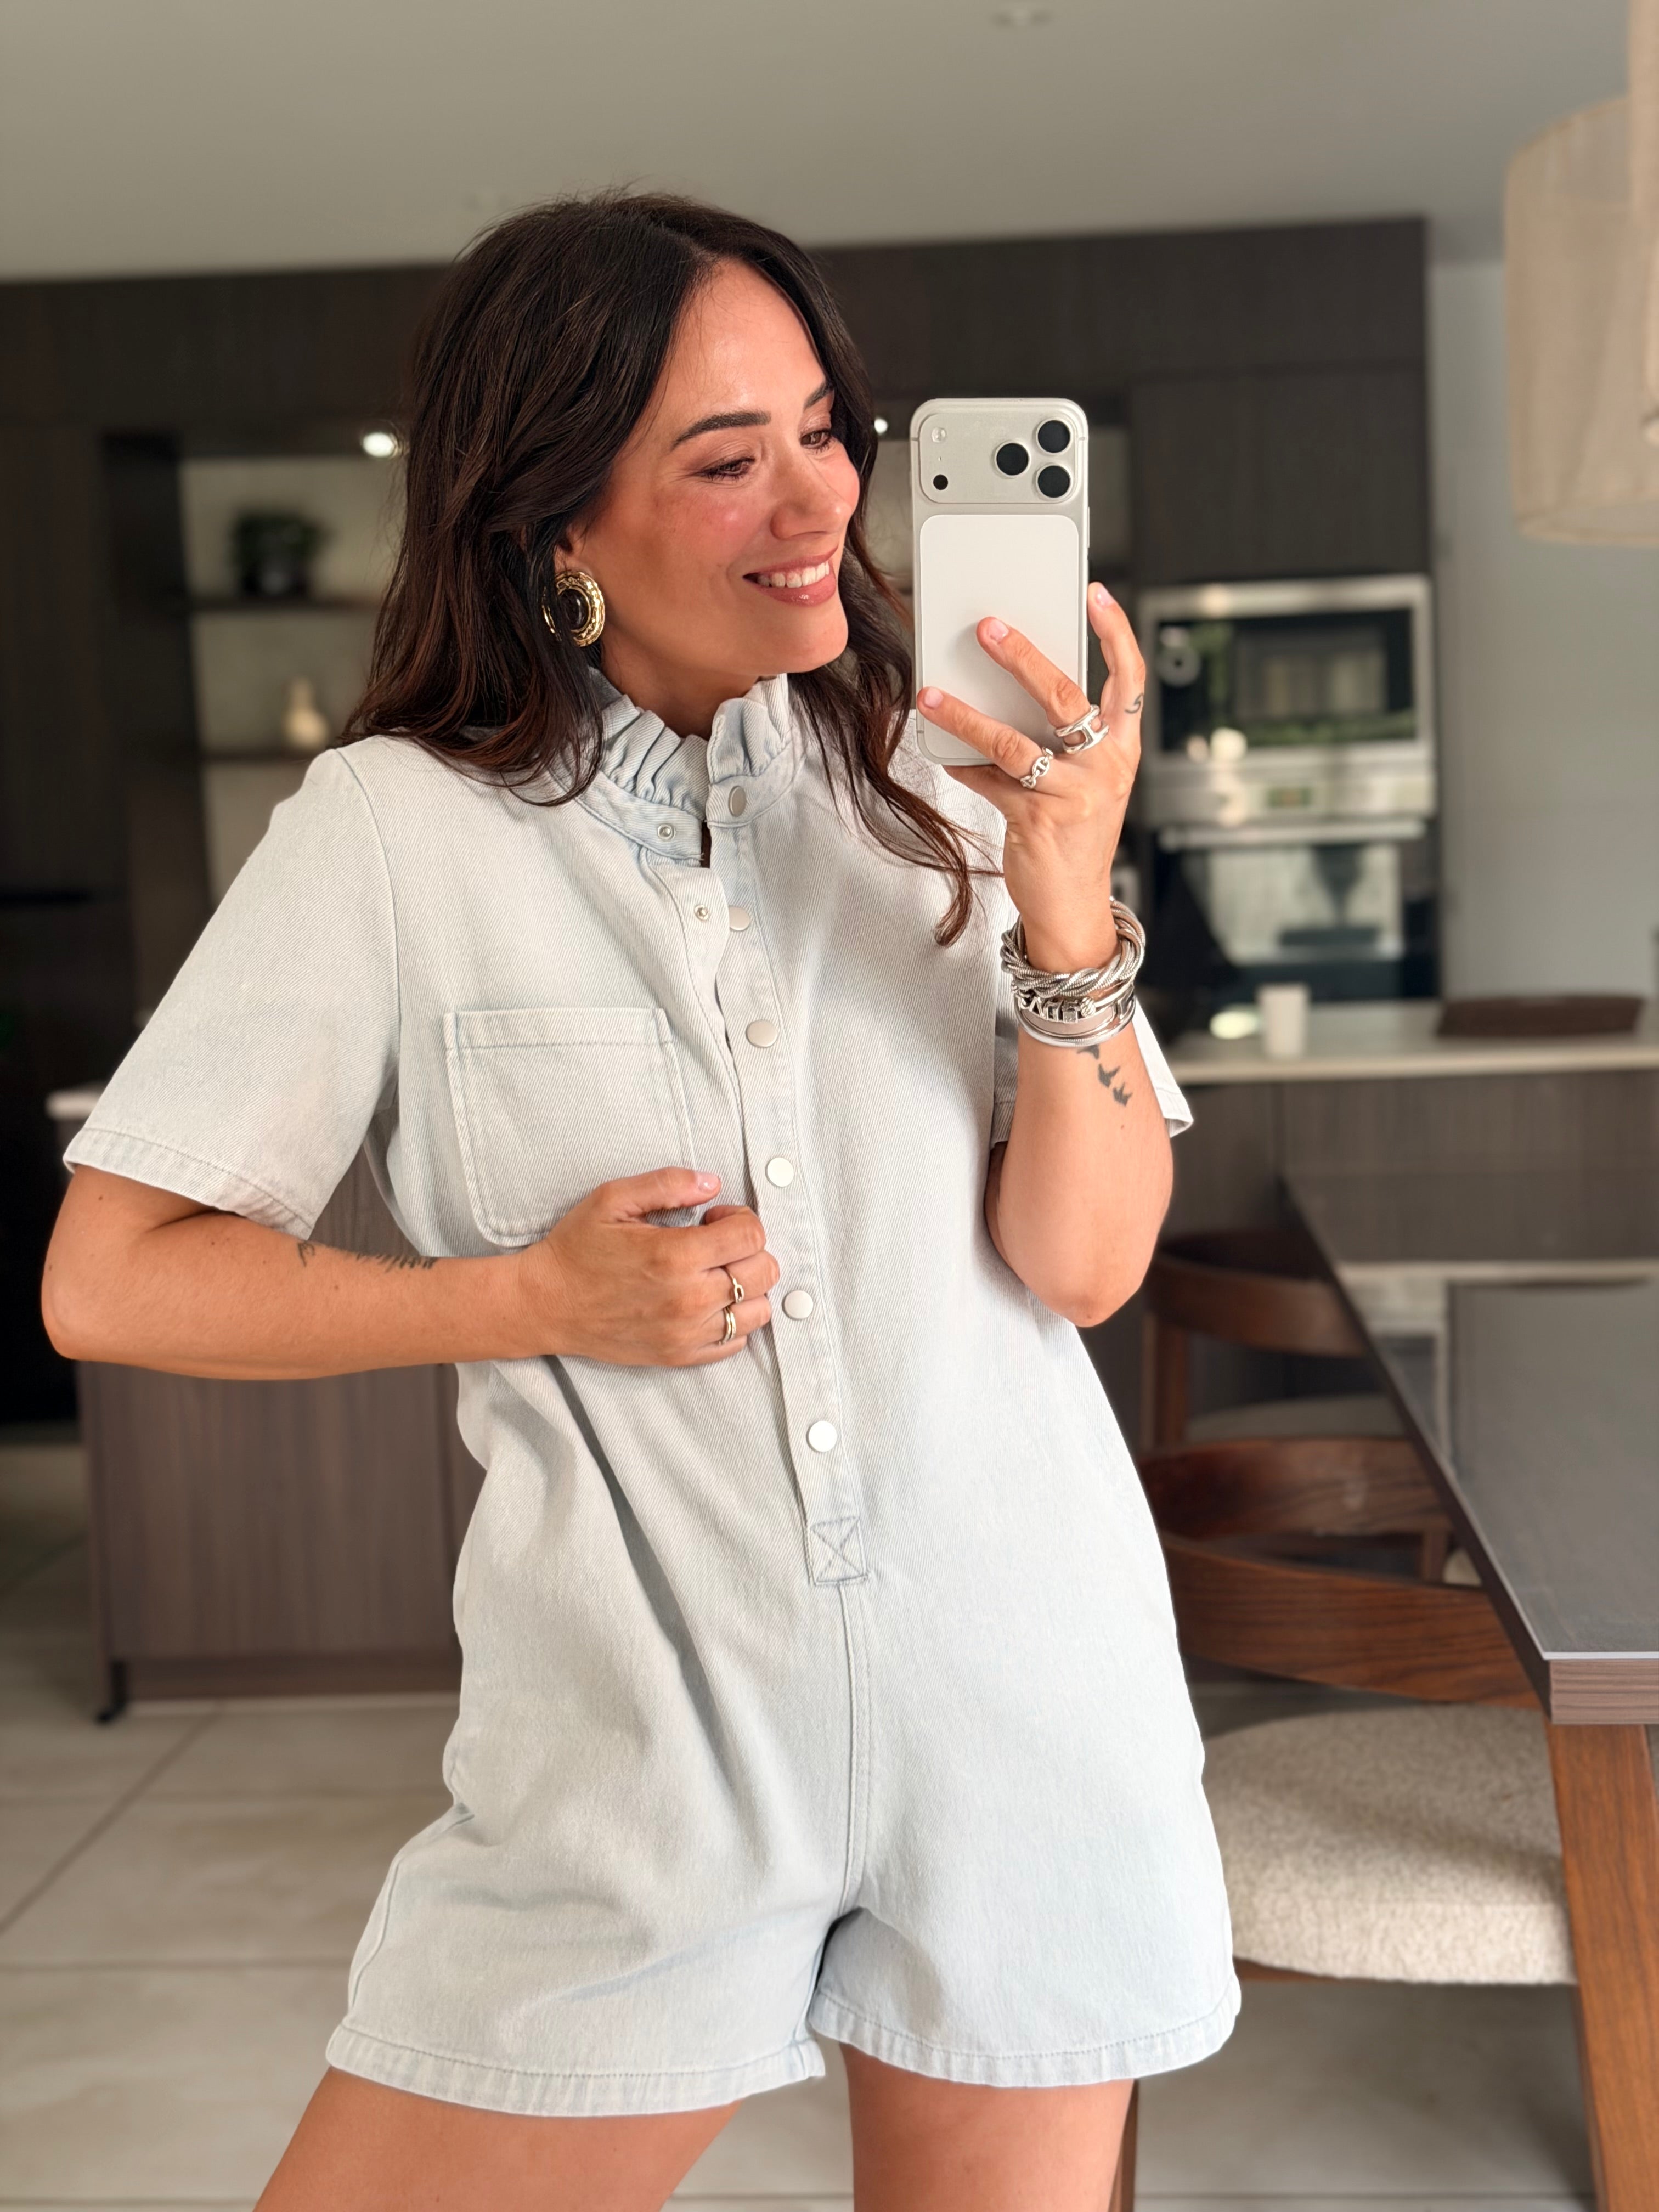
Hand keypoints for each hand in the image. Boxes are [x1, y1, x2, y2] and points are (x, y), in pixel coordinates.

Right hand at [513, 1170, 777, 1366]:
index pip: (751, 1235)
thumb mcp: (613, 1199)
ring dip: (748, 1287)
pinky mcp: (681, 1356)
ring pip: (758, 1311)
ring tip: (717, 1274)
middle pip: (764, 1272)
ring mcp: (687, 1333)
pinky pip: (737, 1342)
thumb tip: (712, 1183)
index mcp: (675, 1256)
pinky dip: (735, 1320)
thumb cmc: (578, 1248)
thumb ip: (667, 1184)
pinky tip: (710, 1302)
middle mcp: (689, 1299)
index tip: (713, 1219)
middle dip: (749, 1249)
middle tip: (717, 1244)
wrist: (547, 1304)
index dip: (740, 1218)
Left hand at [917, 582, 1144, 970]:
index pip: (1130, 680)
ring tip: (933, 694)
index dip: (1116, 633)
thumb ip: (1065, 740)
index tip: (1095, 594)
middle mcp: (1105, 767)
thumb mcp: (1087, 781)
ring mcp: (1073, 794)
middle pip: (1064, 696)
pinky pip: (990, 782)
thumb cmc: (1077, 834)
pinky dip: (964, 766)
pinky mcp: (1037, 820)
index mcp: (1123, 749)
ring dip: (967, 715)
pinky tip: (944, 753)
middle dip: (1022, 656)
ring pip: (1013, 741)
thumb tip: (1011, 691)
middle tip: (988, 628)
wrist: (1074, 904)